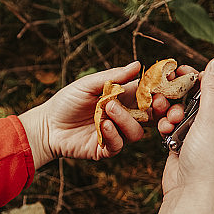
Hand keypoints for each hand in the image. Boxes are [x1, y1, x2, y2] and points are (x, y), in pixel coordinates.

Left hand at [18, 62, 191, 168]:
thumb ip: (113, 77)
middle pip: (153, 117)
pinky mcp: (107, 149)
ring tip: (107, 109)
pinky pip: (119, 144)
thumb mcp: (88, 84)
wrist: (46, 125)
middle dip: (161, 112)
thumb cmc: (66, 102)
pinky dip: (113, 134)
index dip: (162, 93)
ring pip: (138, 132)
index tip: (167, 87)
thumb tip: (137, 64)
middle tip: (156, 104)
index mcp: (124, 98)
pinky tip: (102, 125)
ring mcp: (117, 133)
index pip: (151, 96)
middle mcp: (124, 116)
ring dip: (126, 120)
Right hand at [145, 58, 213, 213]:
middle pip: (206, 95)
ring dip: (174, 109)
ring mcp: (201, 133)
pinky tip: (166, 132)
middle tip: (178, 81)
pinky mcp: (183, 142)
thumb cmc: (207, 161)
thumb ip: (213, 90)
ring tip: (172, 118)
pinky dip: (168, 125)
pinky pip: (174, 123)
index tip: (209, 65)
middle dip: (189, 90)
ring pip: (186, 108)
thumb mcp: (211, 120)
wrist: (188, 194)